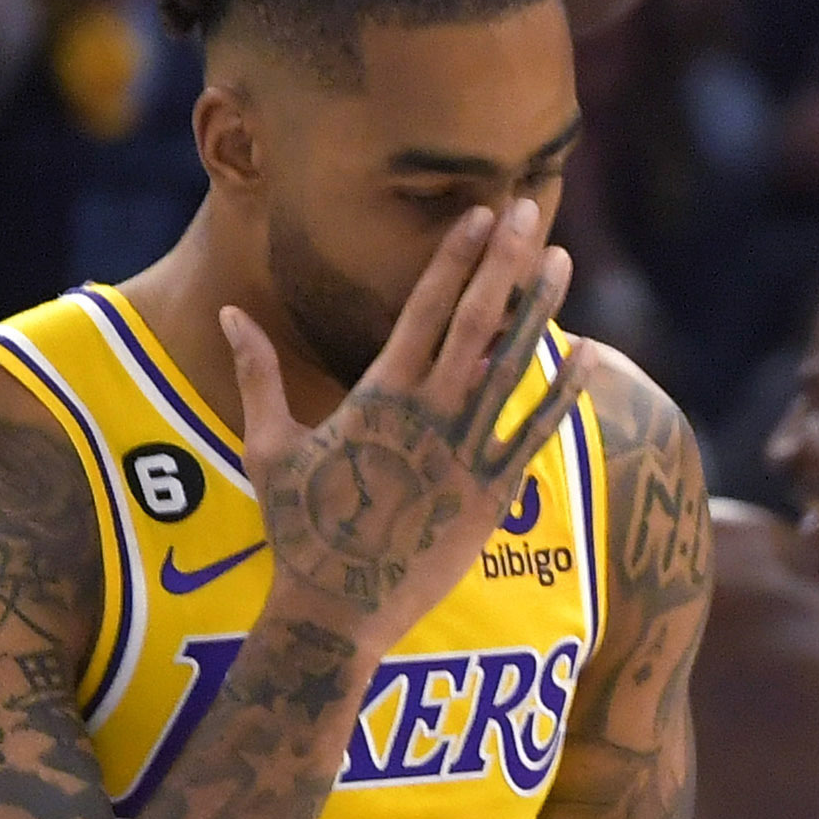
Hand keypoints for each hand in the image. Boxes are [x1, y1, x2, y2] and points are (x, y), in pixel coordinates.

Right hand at [218, 203, 562, 664]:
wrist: (338, 609)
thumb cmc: (301, 530)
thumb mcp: (270, 445)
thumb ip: (258, 374)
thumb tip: (227, 314)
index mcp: (378, 396)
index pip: (424, 309)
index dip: (453, 258)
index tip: (477, 214)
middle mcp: (427, 415)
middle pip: (476, 321)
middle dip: (501, 261)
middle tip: (525, 208)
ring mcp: (465, 454)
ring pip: (513, 368)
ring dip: (539, 310)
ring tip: (561, 259)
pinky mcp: (492, 496)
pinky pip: (536, 435)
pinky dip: (564, 395)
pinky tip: (591, 356)